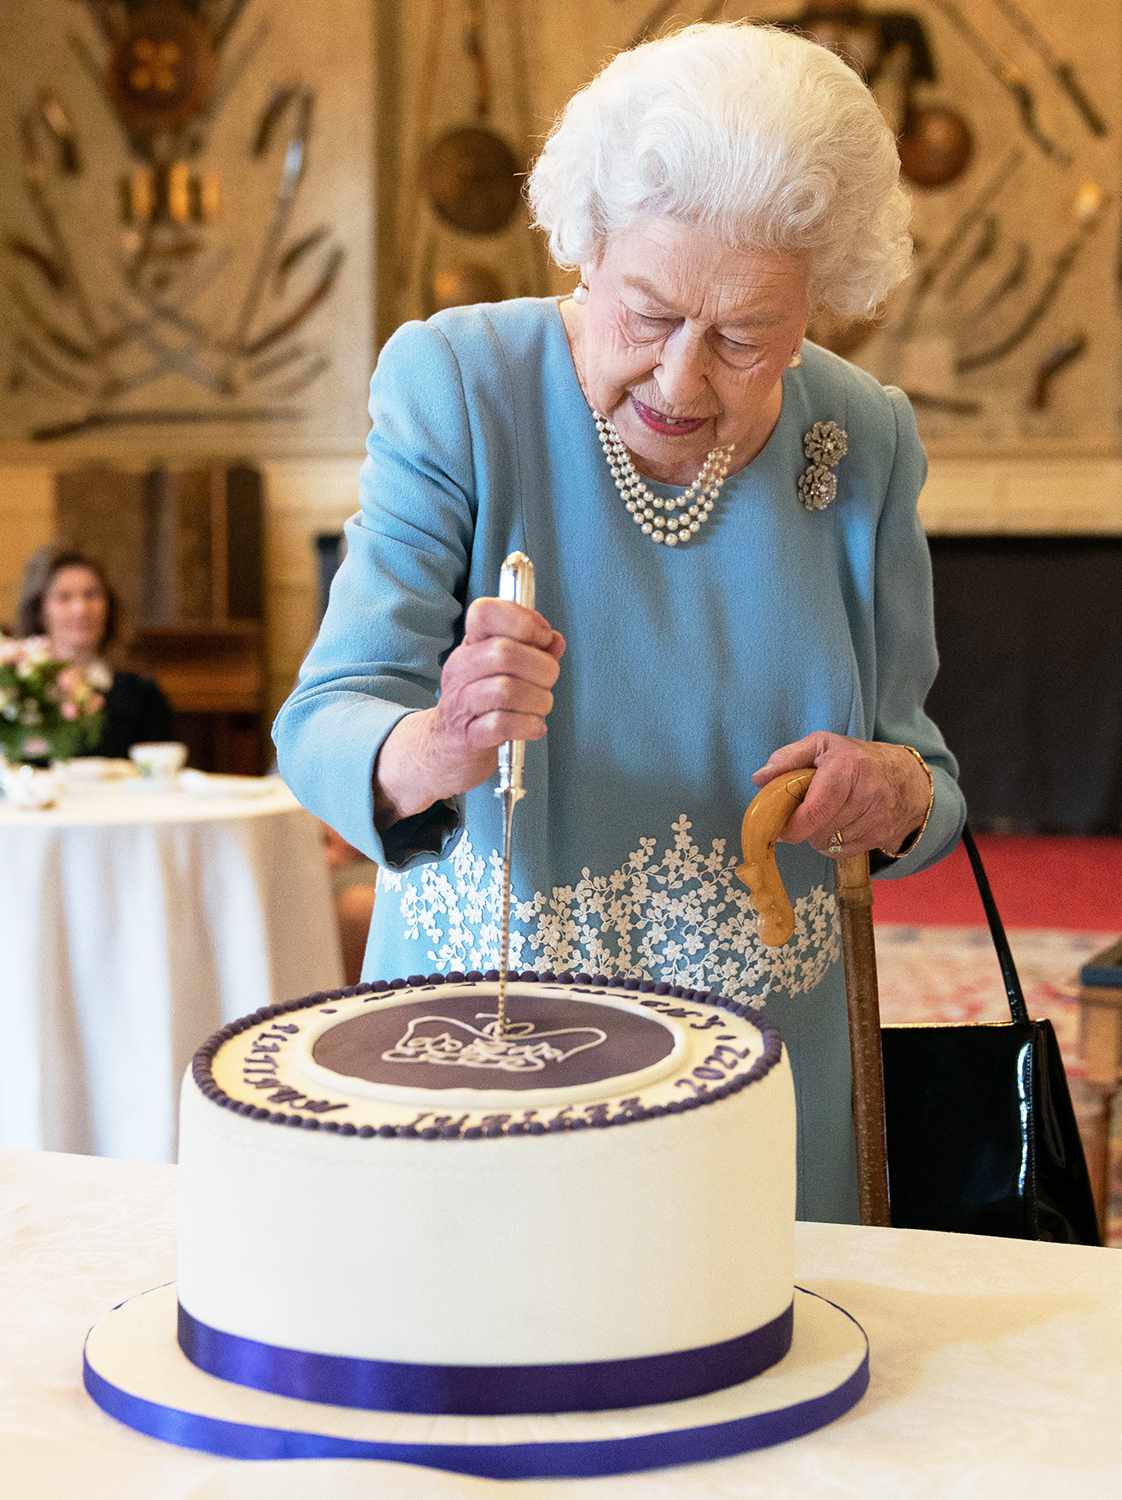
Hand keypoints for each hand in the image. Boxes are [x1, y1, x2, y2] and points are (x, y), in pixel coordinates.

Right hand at [375, 598, 564, 825]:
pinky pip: (501, 725)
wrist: (445, 748)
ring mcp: (461, 703)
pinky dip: (528, 726)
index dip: (522, 620)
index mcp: (471, 646)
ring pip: (506, 690)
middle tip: (547, 681)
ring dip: (539, 700)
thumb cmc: (481, 704)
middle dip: (542, 668)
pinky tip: (533, 727)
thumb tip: (555, 641)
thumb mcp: (504, 670)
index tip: (542, 638)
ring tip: (541, 707)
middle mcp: (461, 669)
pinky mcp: (467, 736)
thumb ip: (533, 651)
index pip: (485, 612)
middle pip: (504, 653)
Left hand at [751, 732, 930, 856]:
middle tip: (806, 812)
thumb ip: (788, 758)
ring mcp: (879, 818)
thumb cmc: (856, 758)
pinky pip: (845, 852)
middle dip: (806, 827)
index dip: (793, 825)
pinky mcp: (885, 837)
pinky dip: (835, 843)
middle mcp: (868, 794)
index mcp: (848, 768)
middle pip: (820, 831)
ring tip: (827, 815)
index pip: (816, 810)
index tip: (781, 828)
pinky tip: (841, 825)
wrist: (908, 777)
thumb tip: (760, 778)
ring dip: (820, 835)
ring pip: (831, 844)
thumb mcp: (822, 744)